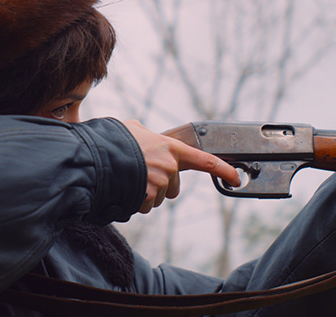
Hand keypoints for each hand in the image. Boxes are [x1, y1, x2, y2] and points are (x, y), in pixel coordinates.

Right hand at [122, 120, 240, 213]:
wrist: (98, 156)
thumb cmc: (115, 141)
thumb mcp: (134, 130)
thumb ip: (148, 135)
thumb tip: (144, 136)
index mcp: (172, 149)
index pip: (206, 161)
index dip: (225, 171)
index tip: (236, 179)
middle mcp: (170, 167)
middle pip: (174, 188)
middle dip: (161, 186)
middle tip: (142, 175)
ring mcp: (160, 183)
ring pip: (158, 198)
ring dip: (146, 193)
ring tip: (130, 179)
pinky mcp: (149, 197)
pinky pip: (146, 206)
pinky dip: (137, 201)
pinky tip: (126, 189)